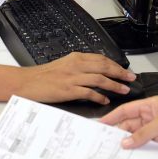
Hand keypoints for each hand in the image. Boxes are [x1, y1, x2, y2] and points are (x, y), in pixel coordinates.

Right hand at [15, 52, 135, 104]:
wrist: (26, 82)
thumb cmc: (43, 76)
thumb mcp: (63, 65)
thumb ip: (79, 66)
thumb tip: (95, 72)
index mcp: (75, 58)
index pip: (101, 59)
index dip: (116, 65)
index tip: (125, 70)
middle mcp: (76, 65)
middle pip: (104, 67)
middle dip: (120, 73)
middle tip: (131, 79)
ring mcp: (72, 78)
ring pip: (100, 79)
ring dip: (114, 85)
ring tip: (124, 90)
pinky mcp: (68, 90)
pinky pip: (89, 92)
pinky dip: (99, 96)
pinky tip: (105, 100)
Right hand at [100, 96, 157, 154]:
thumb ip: (143, 133)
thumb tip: (126, 141)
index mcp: (152, 105)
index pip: (128, 109)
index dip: (114, 116)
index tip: (101, 124)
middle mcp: (153, 116)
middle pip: (131, 123)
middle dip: (119, 131)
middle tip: (105, 141)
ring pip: (137, 136)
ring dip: (128, 142)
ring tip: (114, 150)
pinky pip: (146, 145)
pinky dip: (138, 149)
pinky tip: (131, 155)